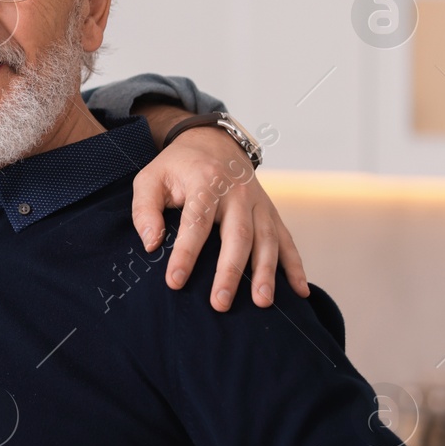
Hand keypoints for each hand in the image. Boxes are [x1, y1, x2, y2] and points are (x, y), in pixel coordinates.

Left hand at [130, 126, 308, 311]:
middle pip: (237, 235)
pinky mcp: (271, 211)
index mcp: (205, 182)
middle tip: (220, 303)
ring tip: (262, 303)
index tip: (175, 281)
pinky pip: (286, 239)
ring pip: (267, 239)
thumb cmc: (176, 167)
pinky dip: (295, 266)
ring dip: (266, 273)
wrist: (213, 142)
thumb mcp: (150, 179)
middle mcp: (237, 193)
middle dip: (230, 271)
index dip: (186, 253)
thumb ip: (145, 210)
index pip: (196, 222)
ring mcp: (259, 203)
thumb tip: (151, 244)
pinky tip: (299, 291)